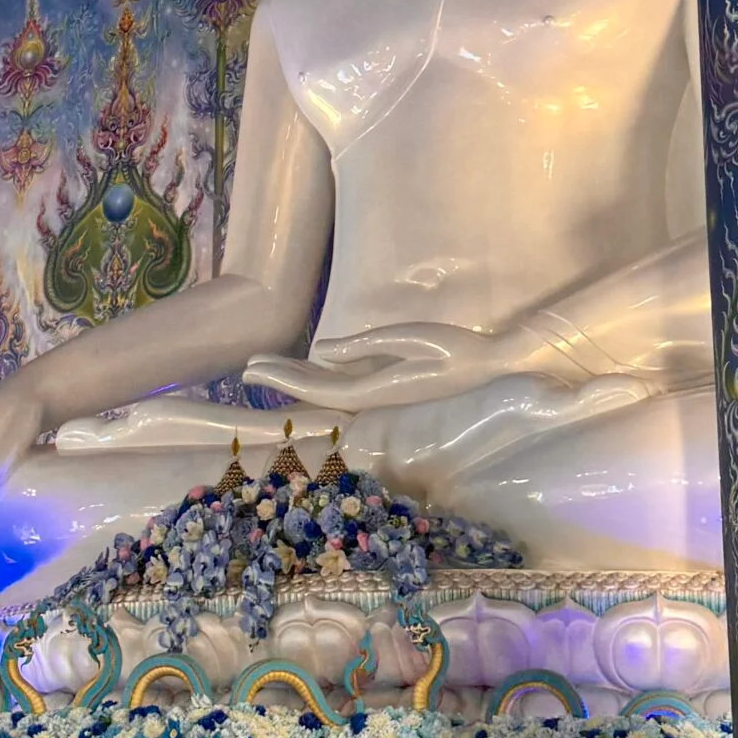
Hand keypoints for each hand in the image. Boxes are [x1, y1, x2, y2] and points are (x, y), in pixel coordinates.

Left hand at [246, 320, 532, 411]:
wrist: (493, 367)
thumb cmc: (455, 349)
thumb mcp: (408, 338)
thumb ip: (362, 348)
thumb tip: (318, 351)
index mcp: (375, 390)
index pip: (315, 387)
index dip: (281, 378)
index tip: (252, 366)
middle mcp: (372, 399)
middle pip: (313, 392)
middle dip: (278, 380)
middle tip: (244, 368)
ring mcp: (379, 395)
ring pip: (324, 390)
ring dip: (294, 378)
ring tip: (263, 366)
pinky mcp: (386, 387)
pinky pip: (342, 385)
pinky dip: (317, 377)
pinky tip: (303, 367)